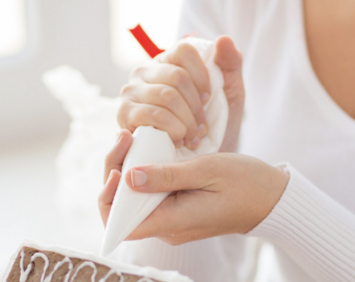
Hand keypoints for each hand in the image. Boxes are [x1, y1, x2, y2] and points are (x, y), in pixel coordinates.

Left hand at [100, 130, 288, 244]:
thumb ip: (166, 175)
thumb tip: (128, 177)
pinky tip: (147, 150)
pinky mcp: (176, 213)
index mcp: (172, 223)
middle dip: (115, 174)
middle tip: (124, 138)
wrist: (271, 200)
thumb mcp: (206, 170)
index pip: (120, 226)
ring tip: (133, 138)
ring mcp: (171, 222)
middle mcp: (167, 228)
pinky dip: (143, 174)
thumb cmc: (245, 183)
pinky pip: (149, 197)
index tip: (117, 168)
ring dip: (127, 170)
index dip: (108, 199)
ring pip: (133, 202)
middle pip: (121, 210)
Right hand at [118, 35, 244, 152]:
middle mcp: (144, 72)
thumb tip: (223, 39)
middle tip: (202, 130)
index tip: (209, 100)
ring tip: (193, 139)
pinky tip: (178, 142)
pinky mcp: (124, 115)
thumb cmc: (211, 129)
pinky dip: (172, 130)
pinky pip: (153, 115)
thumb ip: (230, 65)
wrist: (195, 169)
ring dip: (186, 123)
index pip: (184, 51)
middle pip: (177, 77)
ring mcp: (131, 93)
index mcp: (167, 62)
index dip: (202, 77)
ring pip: (167, 96)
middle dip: (196, 108)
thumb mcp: (229, 96)